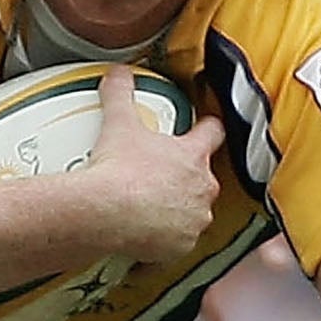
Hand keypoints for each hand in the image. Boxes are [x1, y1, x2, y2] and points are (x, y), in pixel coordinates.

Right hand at [79, 65, 223, 264]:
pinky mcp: (181, 246)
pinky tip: (145, 231)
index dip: (207, 128)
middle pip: (203, 177)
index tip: (203, 127)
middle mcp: (202, 188)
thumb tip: (118, 75)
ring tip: (151, 206)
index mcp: (193, 155)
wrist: (107, 212)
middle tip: (161, 174)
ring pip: (193, 212)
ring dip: (178, 209)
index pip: (213, 133)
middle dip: (186, 176)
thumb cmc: (120, 170)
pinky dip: (165, 238)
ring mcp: (194, 219)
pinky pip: (177, 242)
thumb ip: (121, 94)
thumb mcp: (120, 123)